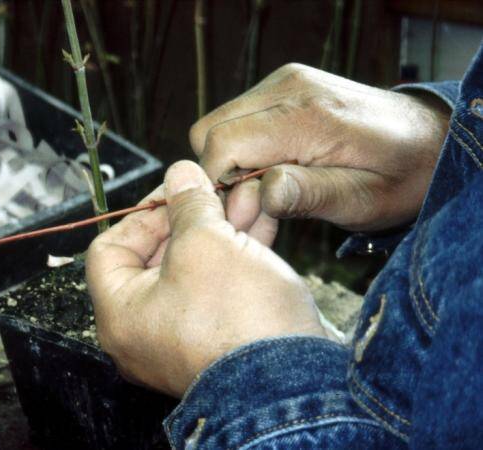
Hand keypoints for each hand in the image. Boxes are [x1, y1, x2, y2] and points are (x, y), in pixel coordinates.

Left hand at [86, 161, 326, 397]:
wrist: (295, 384)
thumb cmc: (236, 319)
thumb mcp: (204, 244)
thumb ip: (187, 203)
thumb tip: (180, 174)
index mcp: (121, 314)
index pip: (110, 250)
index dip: (142, 213)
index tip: (175, 190)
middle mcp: (147, 330)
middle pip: (159, 255)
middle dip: (193, 213)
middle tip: (216, 186)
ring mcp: (188, 335)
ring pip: (198, 265)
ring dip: (221, 226)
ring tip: (247, 193)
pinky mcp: (225, 335)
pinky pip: (223, 284)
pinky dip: (238, 250)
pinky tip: (261, 217)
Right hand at [190, 63, 450, 231]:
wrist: (430, 138)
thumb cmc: (400, 176)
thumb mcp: (362, 200)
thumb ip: (307, 195)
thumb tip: (252, 196)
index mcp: (308, 116)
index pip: (223, 143)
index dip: (218, 186)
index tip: (241, 216)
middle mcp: (288, 87)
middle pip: (209, 131)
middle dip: (221, 175)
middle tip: (256, 206)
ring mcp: (284, 82)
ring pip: (217, 125)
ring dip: (231, 163)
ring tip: (269, 189)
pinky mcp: (283, 86)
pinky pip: (237, 119)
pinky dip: (243, 149)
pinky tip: (274, 168)